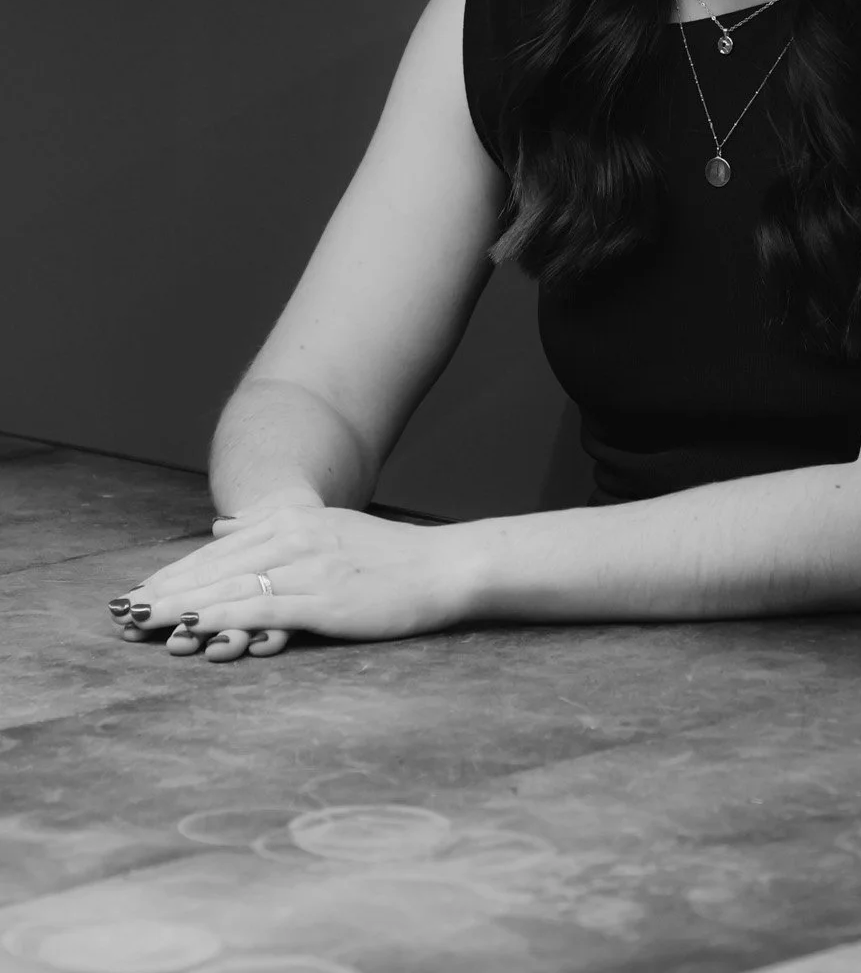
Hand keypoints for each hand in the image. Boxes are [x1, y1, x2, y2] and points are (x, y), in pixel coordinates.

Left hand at [109, 499, 463, 662]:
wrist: (444, 566)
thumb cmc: (388, 557)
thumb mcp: (327, 530)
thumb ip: (271, 529)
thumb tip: (222, 528)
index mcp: (293, 523)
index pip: (220, 552)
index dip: (175, 573)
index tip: (138, 591)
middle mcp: (294, 538)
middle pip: (216, 568)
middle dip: (166, 590)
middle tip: (122, 611)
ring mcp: (309, 567)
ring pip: (232, 589)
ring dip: (182, 607)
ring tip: (143, 622)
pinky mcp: (324, 598)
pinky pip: (264, 610)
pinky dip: (224, 619)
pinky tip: (196, 630)